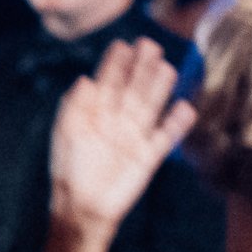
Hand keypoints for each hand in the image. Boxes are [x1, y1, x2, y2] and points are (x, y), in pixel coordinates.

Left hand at [48, 38, 194, 234]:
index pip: (108, 82)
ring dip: (159, 88)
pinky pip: (165, 136)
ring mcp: (134, 136)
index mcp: (94, 113)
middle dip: (141, 67)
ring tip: (167, 67)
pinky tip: (185, 107)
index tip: (124, 44)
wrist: (83, 207)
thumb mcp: (67, 134)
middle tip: (151, 45)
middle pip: (133, 88)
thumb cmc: (70, 170)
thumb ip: (74, 106)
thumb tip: (84, 79)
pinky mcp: (148, 156)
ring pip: (150, 106)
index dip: (116, 64)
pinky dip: (176, 123)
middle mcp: (117, 121)